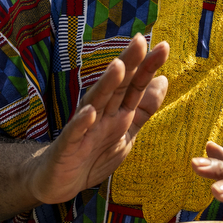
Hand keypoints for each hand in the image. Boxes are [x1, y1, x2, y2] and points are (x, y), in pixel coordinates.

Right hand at [22, 34, 169, 204]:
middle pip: (116, 86)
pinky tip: (89, 112)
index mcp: (117, 112)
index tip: (164, 47)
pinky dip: (81, 123)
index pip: (135, 86)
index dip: (148, 68)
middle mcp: (100, 114)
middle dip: (128, 64)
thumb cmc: (93, 155)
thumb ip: (143, 108)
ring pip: (96, 103)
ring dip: (106, 85)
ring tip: (118, 66)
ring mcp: (83, 129)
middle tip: (141, 41)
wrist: (59, 182)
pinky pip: (74, 133)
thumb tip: (163, 80)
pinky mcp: (67, 146)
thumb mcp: (126, 132)